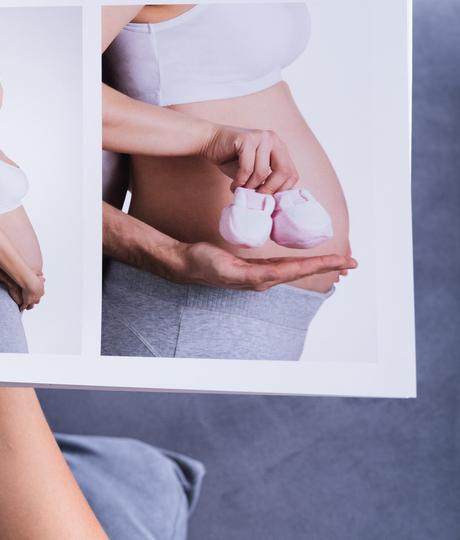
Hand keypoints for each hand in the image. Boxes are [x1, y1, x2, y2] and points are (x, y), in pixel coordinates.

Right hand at [16, 270, 44, 310]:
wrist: (30, 282)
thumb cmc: (33, 277)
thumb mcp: (38, 275)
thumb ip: (40, 274)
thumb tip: (42, 274)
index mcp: (41, 291)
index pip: (40, 294)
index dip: (38, 294)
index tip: (36, 294)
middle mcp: (38, 297)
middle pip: (37, 301)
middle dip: (35, 301)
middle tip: (32, 301)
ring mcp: (32, 300)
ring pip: (31, 305)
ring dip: (29, 306)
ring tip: (27, 307)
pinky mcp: (26, 302)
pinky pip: (24, 306)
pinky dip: (22, 308)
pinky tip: (20, 310)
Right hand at [174, 241, 356, 290]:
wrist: (187, 264)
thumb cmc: (205, 264)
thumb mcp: (228, 268)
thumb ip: (253, 274)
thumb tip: (276, 276)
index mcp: (263, 278)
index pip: (300, 270)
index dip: (323, 265)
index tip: (345, 261)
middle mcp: (266, 278)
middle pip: (303, 271)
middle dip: (328, 267)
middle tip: (352, 262)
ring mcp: (260, 274)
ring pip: (296, 269)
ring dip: (318, 266)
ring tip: (337, 263)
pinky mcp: (254, 267)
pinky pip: (284, 265)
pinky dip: (300, 263)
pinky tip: (305, 261)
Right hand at [201, 125, 299, 193]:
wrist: (209, 140)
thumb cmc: (230, 157)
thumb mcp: (253, 169)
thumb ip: (265, 179)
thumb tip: (273, 201)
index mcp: (279, 146)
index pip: (292, 173)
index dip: (282, 190)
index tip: (268, 198)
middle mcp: (273, 139)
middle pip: (283, 171)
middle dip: (269, 189)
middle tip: (256, 197)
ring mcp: (261, 137)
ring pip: (262, 172)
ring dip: (250, 186)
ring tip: (240, 190)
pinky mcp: (247, 139)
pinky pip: (248, 168)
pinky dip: (240, 181)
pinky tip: (234, 185)